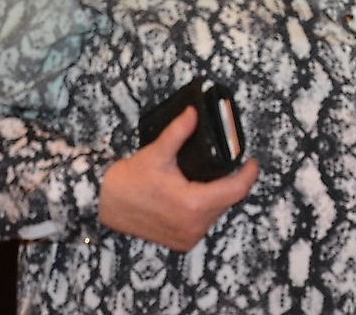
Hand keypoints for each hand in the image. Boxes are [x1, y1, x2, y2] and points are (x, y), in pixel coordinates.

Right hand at [98, 107, 258, 251]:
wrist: (104, 204)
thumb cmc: (130, 180)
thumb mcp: (157, 152)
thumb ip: (180, 132)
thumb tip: (195, 113)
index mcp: (193, 204)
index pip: (235, 190)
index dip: (248, 174)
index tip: (251, 161)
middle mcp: (194, 225)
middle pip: (227, 201)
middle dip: (231, 181)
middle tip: (229, 162)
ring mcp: (188, 237)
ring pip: (217, 212)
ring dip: (218, 195)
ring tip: (212, 175)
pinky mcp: (182, 242)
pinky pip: (204, 222)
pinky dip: (205, 208)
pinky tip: (199, 193)